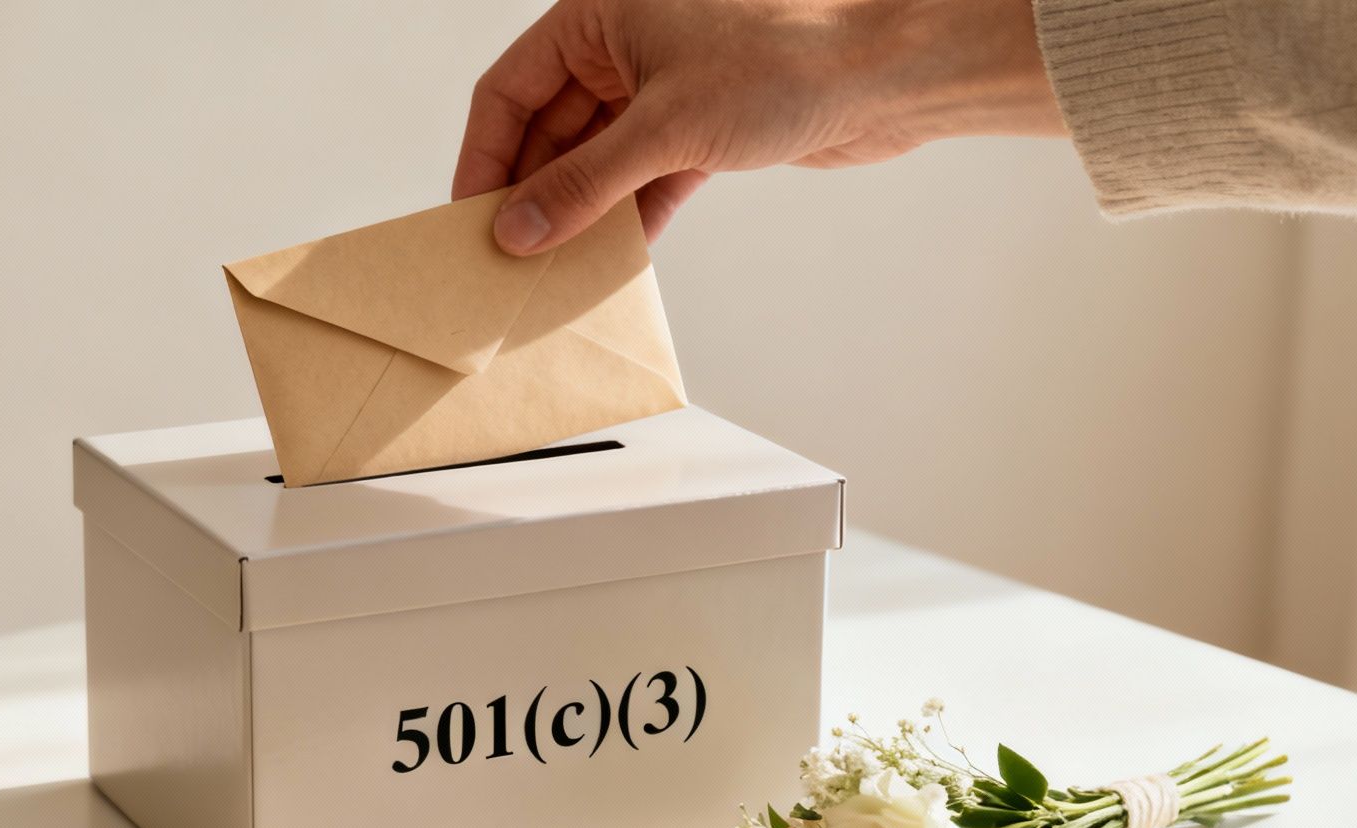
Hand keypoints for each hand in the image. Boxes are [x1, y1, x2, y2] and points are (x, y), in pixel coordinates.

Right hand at [453, 0, 1065, 254]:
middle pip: (549, 130)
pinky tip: (610, 263)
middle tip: (507, 259)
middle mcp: (626, 45)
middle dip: (531, 195)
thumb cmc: (786, 60)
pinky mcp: (702, 127)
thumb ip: (584, 183)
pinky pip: (643, 178)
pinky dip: (627, 217)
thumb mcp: (666, 128)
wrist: (887, 73)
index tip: (469, 220)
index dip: (483, 158)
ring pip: (596, 159)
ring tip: (552, 273)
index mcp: (599, 13)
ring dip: (579, 215)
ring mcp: (664, 87)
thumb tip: (520, 229)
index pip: (510, 90)